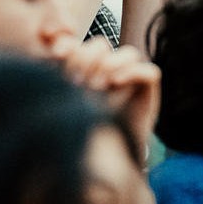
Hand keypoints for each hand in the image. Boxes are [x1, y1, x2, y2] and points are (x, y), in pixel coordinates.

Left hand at [53, 37, 160, 158]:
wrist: (107, 159)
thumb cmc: (83, 131)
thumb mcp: (68, 104)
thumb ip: (61, 81)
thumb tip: (52, 55)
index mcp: (87, 68)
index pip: (80, 44)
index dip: (69, 44)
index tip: (57, 54)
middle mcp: (110, 69)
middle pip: (102, 46)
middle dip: (89, 58)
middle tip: (80, 81)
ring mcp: (131, 78)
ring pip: (129, 54)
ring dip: (111, 63)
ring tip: (98, 83)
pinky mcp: (148, 90)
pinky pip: (150, 72)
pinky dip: (133, 72)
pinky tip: (115, 83)